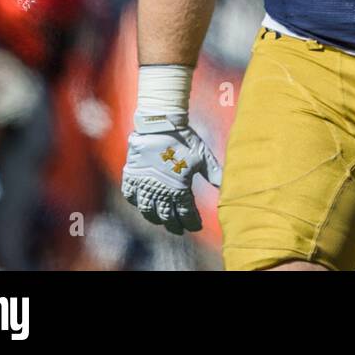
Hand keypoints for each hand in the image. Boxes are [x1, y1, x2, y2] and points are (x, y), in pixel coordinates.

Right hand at [122, 111, 222, 233]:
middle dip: (174, 225)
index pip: (186, 214)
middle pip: (166, 216)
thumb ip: (213, 173)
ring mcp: (144, 185)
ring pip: (147, 210)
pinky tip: (142, 203)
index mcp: (179, 188)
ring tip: (161, 220)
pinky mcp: (132, 176)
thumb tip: (223, 186)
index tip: (197, 227)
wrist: (161, 124)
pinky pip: (131, 196)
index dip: (192, 222)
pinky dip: (136, 202)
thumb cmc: (184, 140)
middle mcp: (160, 191)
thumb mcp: (203, 156)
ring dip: (155, 218)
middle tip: (179, 229)